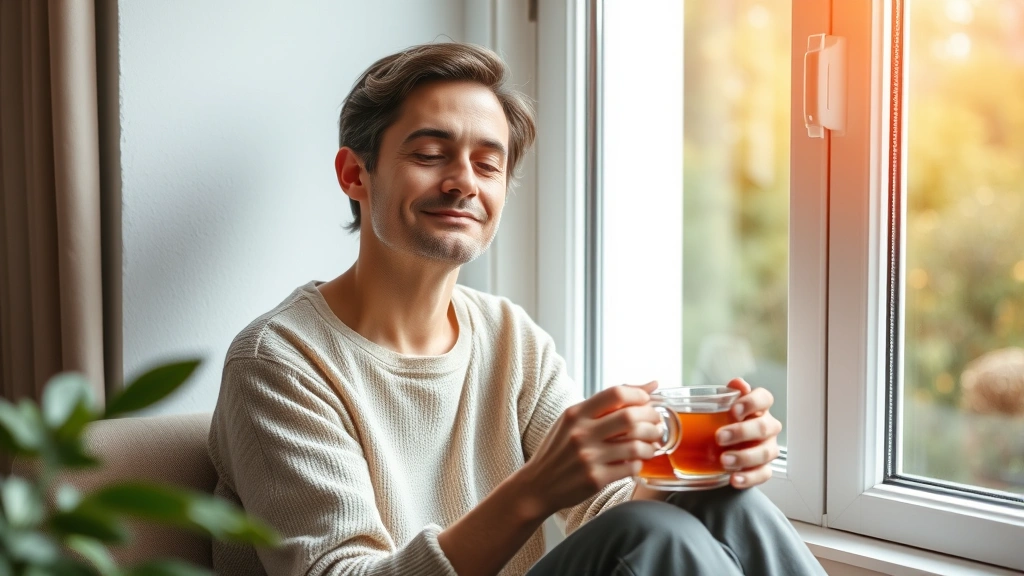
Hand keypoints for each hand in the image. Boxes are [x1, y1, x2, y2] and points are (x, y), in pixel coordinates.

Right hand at [519, 382, 664, 514]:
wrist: (538, 485)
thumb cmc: (559, 449)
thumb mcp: (573, 420)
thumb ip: (607, 403)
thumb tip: (651, 385)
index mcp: (575, 414)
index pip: (616, 393)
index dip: (639, 395)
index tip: (647, 401)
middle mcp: (581, 433)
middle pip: (630, 418)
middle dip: (651, 419)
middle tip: (657, 424)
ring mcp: (588, 457)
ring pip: (635, 445)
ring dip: (651, 444)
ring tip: (652, 444)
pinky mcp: (595, 479)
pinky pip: (630, 467)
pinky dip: (639, 463)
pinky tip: (637, 461)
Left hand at [716, 377, 781, 488]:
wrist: (718, 449)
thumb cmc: (722, 423)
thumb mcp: (719, 408)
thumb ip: (727, 395)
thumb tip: (737, 383)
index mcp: (757, 408)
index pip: (764, 398)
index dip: (752, 403)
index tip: (733, 410)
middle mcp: (767, 426)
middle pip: (765, 427)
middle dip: (742, 432)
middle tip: (720, 437)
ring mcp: (767, 448)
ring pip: (766, 452)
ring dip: (745, 457)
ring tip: (724, 461)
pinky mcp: (763, 468)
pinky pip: (763, 474)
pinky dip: (749, 478)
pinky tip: (734, 479)